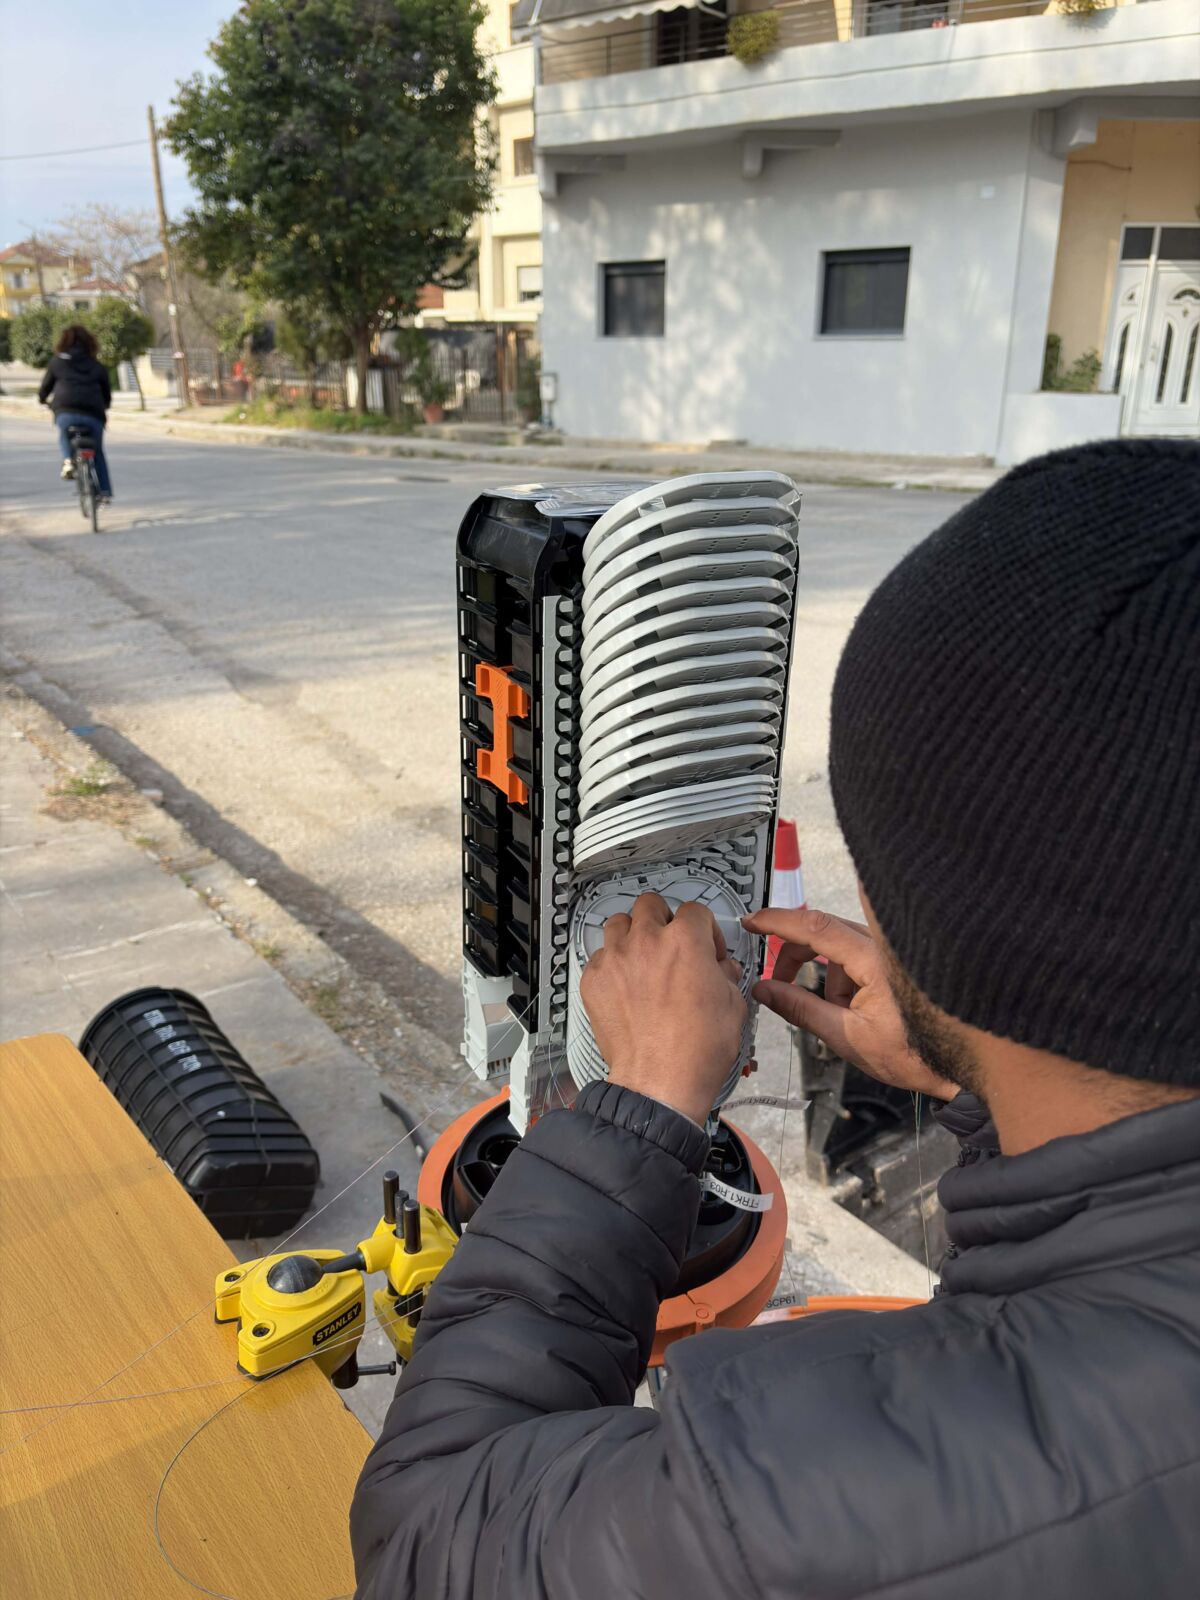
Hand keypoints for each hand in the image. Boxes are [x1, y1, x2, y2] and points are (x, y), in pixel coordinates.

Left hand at [580, 892, 745, 1124]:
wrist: (660, 1083)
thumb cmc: (696, 1050)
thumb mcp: (732, 1006)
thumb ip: (725, 976)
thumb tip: (720, 969)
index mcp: (685, 941)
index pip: (694, 910)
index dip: (704, 929)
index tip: (706, 948)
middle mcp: (646, 941)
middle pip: (650, 905)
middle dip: (664, 920)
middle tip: (670, 944)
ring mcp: (615, 959)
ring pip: (618, 923)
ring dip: (632, 934)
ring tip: (642, 958)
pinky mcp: (593, 981)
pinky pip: (599, 957)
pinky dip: (611, 965)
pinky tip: (625, 986)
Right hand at [742, 907, 957, 1100]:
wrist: (957, 1064)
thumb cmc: (913, 1053)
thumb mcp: (846, 1037)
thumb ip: (800, 1009)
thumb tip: (765, 991)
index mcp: (872, 959)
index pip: (814, 926)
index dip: (777, 921)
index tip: (752, 922)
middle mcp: (882, 945)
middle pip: (821, 932)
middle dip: (796, 958)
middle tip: (777, 983)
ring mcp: (889, 950)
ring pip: (837, 947)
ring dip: (827, 977)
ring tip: (841, 1015)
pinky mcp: (892, 959)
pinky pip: (854, 957)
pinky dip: (844, 979)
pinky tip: (857, 1009)